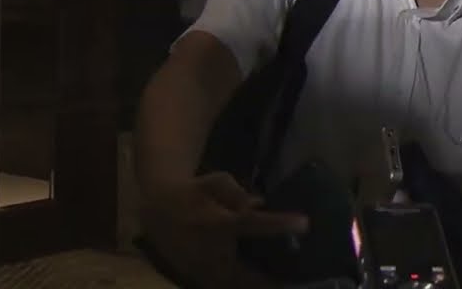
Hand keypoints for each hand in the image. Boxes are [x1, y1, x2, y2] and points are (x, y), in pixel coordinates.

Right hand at [140, 172, 308, 287]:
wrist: (156, 211)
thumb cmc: (192, 193)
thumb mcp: (213, 182)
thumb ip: (235, 192)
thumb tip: (259, 203)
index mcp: (216, 223)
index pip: (251, 224)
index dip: (278, 225)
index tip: (305, 223)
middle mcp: (210, 252)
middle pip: (247, 274)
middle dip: (273, 280)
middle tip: (302, 278)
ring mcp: (203, 271)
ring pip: (238, 286)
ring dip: (261, 285)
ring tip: (289, 284)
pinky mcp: (198, 280)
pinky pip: (227, 287)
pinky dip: (247, 286)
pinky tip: (269, 283)